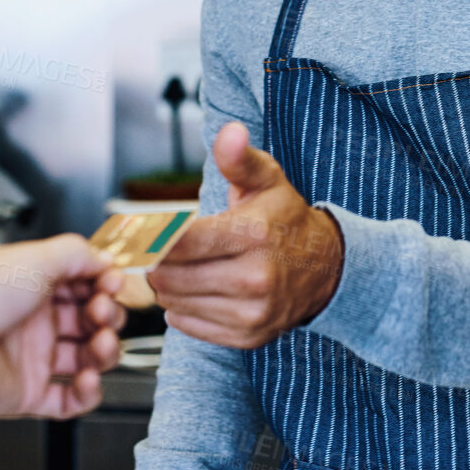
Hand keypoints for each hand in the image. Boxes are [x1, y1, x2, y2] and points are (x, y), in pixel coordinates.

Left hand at [0, 234, 127, 418]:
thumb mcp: (36, 256)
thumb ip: (78, 253)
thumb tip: (105, 260)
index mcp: (35, 285)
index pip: (84, 285)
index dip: (104, 285)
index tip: (112, 283)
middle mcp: (34, 321)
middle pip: (90, 321)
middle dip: (108, 316)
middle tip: (102, 312)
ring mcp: (32, 358)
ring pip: (86, 359)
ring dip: (105, 352)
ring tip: (100, 345)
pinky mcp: (28, 392)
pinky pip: (69, 400)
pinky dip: (87, 393)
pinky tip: (88, 379)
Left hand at [147, 121, 344, 348]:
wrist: (325, 268)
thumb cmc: (284, 218)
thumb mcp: (266, 179)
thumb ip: (238, 158)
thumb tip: (229, 133)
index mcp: (254, 234)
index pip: (180, 241)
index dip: (153, 236)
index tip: (144, 230)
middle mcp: (254, 278)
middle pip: (170, 276)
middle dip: (157, 261)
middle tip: (159, 250)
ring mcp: (251, 312)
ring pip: (174, 302)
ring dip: (167, 285)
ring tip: (179, 267)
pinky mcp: (247, 336)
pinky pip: (189, 325)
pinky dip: (182, 307)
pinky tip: (195, 289)